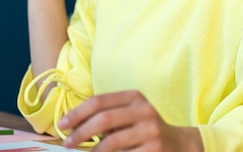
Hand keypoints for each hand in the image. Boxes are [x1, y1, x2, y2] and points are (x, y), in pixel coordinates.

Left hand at [58, 90, 203, 151]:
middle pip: (104, 120)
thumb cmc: (144, 129)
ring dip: (93, 150)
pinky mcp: (155, 150)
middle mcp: (144, 111)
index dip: (77, 113)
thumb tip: (71, 126)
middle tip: (68, 142)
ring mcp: (151, 131)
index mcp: (134, 97)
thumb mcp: (129, 114)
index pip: (99, 101)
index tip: (62, 124)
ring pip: (112, 142)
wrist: (179, 145)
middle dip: (81, 132)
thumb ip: (106, 115)